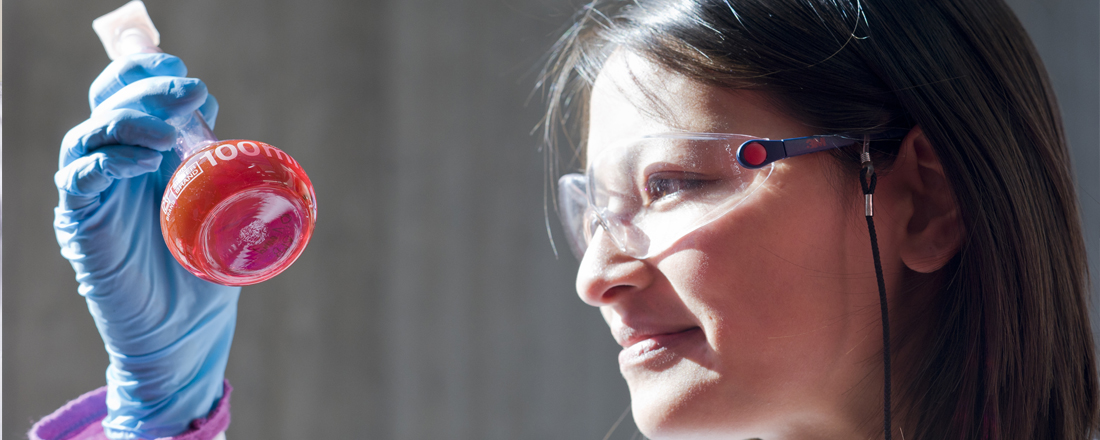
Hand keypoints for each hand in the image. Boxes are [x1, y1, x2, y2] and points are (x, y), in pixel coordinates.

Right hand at [54, 53, 239, 438]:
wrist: (187, 330)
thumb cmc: (206, 270)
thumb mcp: (223, 210)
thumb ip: (224, 177)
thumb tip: (243, 145)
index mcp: (145, 156)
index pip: (130, 96)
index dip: (149, 75)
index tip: (189, 79)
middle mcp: (115, 167)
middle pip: (109, 104)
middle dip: (148, 89)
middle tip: (191, 92)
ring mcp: (96, 194)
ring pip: (90, 135)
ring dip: (130, 122)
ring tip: (168, 135)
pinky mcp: (82, 224)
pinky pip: (78, 179)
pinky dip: (105, 162)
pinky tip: (139, 163)